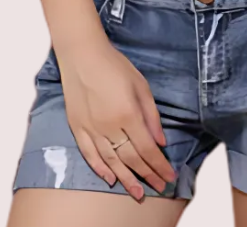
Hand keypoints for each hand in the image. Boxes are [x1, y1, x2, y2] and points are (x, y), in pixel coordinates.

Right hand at [57, 40, 177, 201]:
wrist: (82, 54)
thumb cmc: (114, 65)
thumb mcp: (141, 85)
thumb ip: (151, 115)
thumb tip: (160, 142)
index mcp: (128, 114)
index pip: (147, 148)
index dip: (159, 165)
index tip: (170, 176)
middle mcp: (109, 126)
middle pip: (131, 158)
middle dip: (147, 175)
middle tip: (159, 187)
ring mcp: (91, 129)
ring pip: (111, 161)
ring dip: (126, 179)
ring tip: (138, 193)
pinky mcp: (77, 128)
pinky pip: (89, 155)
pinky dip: (101, 169)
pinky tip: (111, 179)